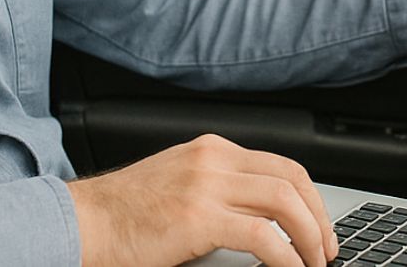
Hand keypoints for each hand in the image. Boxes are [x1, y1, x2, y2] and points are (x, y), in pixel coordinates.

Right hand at [67, 134, 338, 266]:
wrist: (81, 222)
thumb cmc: (123, 215)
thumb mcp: (179, 185)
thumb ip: (218, 191)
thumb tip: (264, 221)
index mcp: (211, 150)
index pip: (282, 165)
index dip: (311, 199)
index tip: (320, 228)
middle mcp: (213, 159)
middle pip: (292, 180)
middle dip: (319, 219)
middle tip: (325, 252)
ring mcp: (205, 184)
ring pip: (285, 202)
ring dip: (309, 239)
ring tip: (312, 265)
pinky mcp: (197, 216)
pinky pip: (262, 235)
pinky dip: (286, 257)